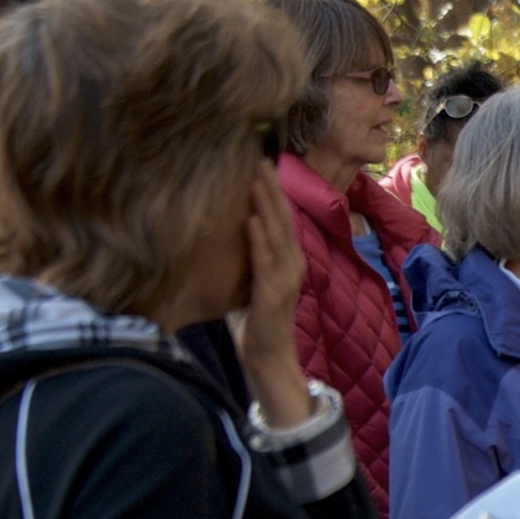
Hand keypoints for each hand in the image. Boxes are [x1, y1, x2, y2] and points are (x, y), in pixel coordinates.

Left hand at [238, 171, 313, 428]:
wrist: (268, 358)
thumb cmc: (255, 322)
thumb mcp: (251, 282)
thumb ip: (248, 260)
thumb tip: (227, 235)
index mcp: (288, 262)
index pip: (281, 221)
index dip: (273, 194)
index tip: (262, 166)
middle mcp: (292, 266)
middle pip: (282, 220)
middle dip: (271, 190)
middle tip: (261, 160)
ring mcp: (285, 279)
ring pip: (276, 235)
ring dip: (266, 206)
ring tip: (255, 180)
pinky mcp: (271, 294)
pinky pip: (264, 262)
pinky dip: (258, 240)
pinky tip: (250, 219)